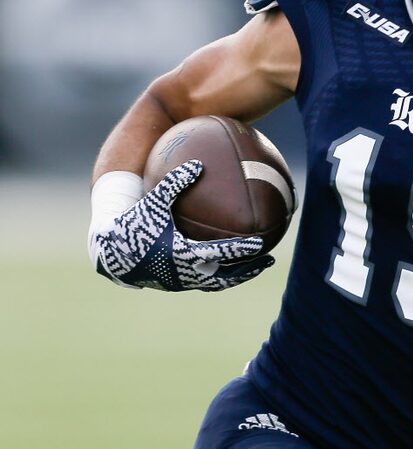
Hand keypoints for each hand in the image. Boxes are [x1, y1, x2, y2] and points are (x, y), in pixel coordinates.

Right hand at [92, 160, 273, 290]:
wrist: (107, 252)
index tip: (260, 243)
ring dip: (235, 277)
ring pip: (215, 283)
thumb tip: (198, 164)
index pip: (221, 253)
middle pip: (226, 276)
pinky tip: (223, 264)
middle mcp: (184, 273)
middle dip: (248, 269)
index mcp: (183, 254)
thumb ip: (176, 183)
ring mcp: (179, 282)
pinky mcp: (173, 284)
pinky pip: (202, 282)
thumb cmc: (131, 223)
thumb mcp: (154, 202)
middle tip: (269, 259)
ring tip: (253, 267)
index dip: (242, 249)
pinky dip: (217, 276)